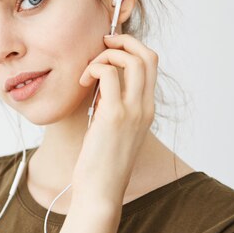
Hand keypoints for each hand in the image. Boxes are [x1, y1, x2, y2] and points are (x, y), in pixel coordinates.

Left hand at [72, 33, 158, 204]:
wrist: (101, 192)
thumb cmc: (101, 163)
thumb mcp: (111, 129)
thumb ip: (112, 105)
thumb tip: (99, 83)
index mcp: (146, 110)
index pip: (151, 65)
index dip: (132, 48)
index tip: (109, 48)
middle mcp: (145, 108)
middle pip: (147, 56)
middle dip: (123, 40)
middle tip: (101, 44)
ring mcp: (133, 111)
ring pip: (132, 60)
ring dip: (106, 54)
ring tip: (88, 71)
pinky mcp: (114, 115)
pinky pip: (108, 73)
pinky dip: (93, 68)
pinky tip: (82, 83)